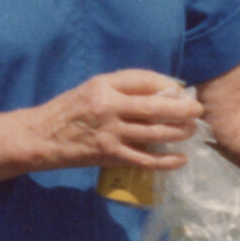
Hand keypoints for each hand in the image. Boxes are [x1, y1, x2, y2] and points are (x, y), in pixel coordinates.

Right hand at [36, 70, 202, 170]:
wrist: (41, 137)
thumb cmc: (68, 110)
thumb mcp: (92, 88)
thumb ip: (122, 87)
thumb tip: (161, 91)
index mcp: (104, 85)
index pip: (144, 80)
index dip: (168, 85)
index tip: (181, 90)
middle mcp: (109, 106)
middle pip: (154, 107)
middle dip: (182, 109)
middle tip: (198, 110)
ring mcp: (110, 133)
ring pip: (154, 132)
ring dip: (179, 132)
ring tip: (192, 130)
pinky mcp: (110, 155)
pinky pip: (145, 159)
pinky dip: (166, 161)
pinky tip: (181, 159)